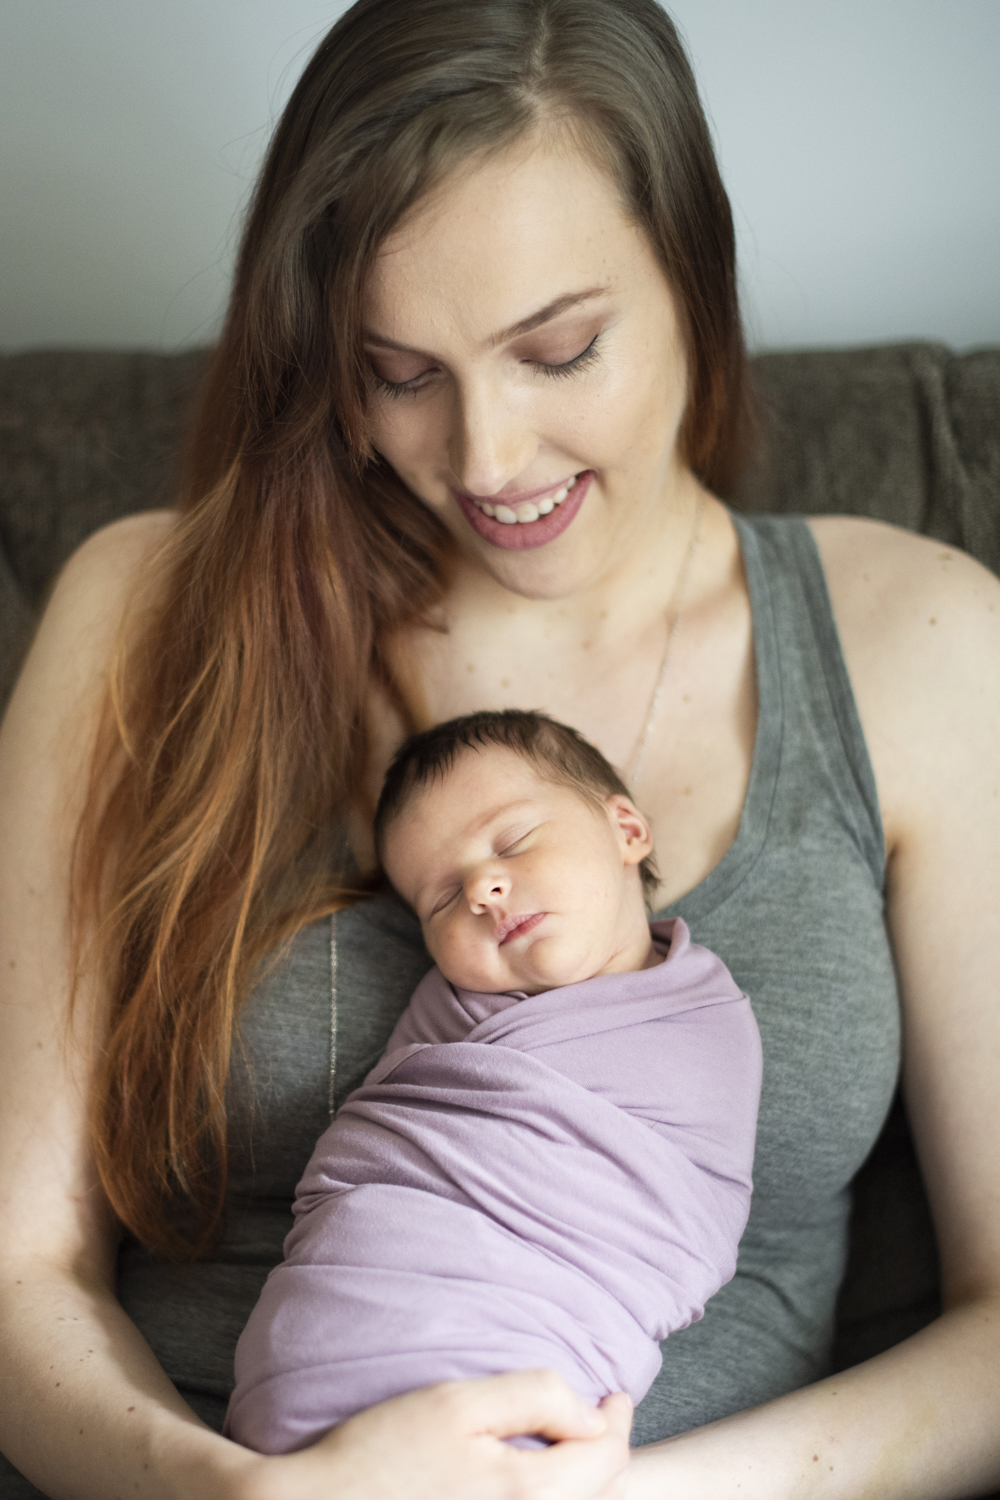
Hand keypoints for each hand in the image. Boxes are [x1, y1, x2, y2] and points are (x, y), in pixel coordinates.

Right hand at [233, 1370, 632, 1499]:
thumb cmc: (383, 1453)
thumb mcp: (457, 1404)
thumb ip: (533, 1398)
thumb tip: (591, 1413)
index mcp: (529, 1496)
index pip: (609, 1459)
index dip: (618, 1419)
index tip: (614, 1394)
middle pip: (603, 1496)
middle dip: (608, 1453)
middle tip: (598, 1416)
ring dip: (587, 1482)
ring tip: (572, 1445)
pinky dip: (557, 1498)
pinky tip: (536, 1479)